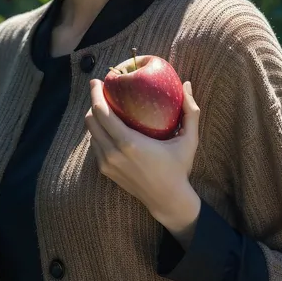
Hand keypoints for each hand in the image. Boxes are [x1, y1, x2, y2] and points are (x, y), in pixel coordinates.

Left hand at [85, 78, 200, 228]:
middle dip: (93, 102)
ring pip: (91, 133)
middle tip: (100, 90)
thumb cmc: (179, 168)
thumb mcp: (189, 140)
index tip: (96, 80)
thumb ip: (190, 111)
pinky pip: (95, 145)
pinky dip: (98, 133)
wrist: (167, 200)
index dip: (95, 93)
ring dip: (94, 118)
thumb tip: (188, 84)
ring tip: (105, 107)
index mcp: (129, 143)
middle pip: (91, 120)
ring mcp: (106, 163)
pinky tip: (109, 127)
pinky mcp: (105, 171)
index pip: (102, 112)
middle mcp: (113, 153)